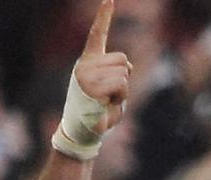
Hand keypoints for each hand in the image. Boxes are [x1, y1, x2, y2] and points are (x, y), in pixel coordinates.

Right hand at [54, 0, 132, 158]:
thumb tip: (127, 68)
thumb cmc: (99, 113)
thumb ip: (118, 74)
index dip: (104, 16)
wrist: (83, 132)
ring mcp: (86, 74)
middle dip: (125, 79)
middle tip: (110, 96)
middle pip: (124, 60)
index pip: (98, 35)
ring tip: (107, 102)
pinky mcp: (91, 86)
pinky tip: (105, 105)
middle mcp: (85, 65)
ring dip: (123, 91)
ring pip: (124, 73)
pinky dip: (120, 97)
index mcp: (88, 62)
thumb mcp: (110, 90)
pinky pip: (121, 84)